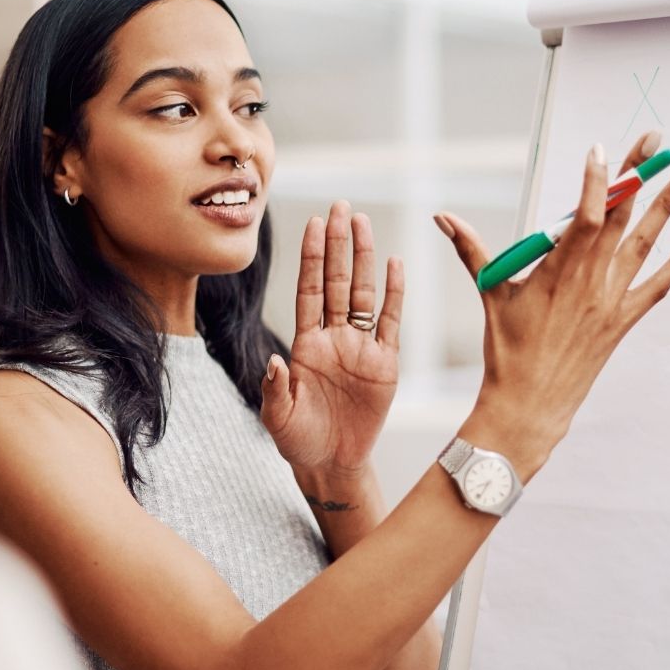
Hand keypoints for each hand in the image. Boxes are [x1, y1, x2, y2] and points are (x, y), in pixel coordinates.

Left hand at [261, 200, 404, 479]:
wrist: (332, 463)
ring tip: (363, 223)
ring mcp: (360, 348)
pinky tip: (394, 263)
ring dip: (364, 258)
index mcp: (305, 345)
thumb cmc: (299, 440)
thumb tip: (275, 362)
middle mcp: (333, 338)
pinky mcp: (384, 364)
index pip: (310, 291)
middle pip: (338, 281)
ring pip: (365, 293)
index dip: (312, 258)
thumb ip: (275, 389)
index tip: (313, 224)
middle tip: (340, 206)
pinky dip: (394, 293)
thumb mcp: (278, 417)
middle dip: (338, 244)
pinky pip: (390, 322)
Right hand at [435, 130, 669, 476]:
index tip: (601, 150)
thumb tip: (442, 217)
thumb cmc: (507, 351)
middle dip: (638, 176)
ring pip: (644, 244)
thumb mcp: (490, 294)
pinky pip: (658, 286)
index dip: (596, 182)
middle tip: (657, 142)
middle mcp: (590, 282)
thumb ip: (472, 250)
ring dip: (667, 208)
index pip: (584, 216)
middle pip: (619, 217)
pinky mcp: (622, 320)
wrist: (531, 404)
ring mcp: (610, 300)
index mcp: (557, 271)